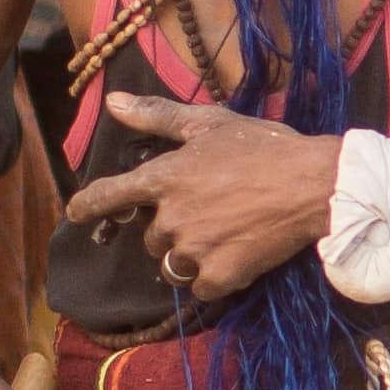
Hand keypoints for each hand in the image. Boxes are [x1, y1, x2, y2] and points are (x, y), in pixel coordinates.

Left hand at [68, 89, 345, 299]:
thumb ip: (157, 116)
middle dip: (173, 230)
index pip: (109, 195)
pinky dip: (215, 278)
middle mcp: (170, 215)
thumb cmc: (265, 148)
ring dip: (189, 257)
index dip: (88, 205)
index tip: (75, 213)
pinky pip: (200, 288)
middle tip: (210, 214)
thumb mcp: (210, 123)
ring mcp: (193, 248)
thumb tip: (111, 102)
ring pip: (172, 266)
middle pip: (152, 237)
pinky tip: (238, 258)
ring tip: (223, 238)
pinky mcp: (218, 275)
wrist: (313, 185)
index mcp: (164, 176)